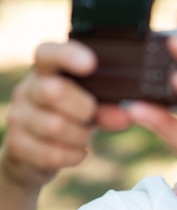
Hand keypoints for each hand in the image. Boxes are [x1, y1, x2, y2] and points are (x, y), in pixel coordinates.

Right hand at [0, 41, 132, 190]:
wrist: (38, 152)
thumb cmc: (73, 117)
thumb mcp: (93, 107)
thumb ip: (109, 106)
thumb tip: (127, 114)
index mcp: (47, 70)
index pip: (48, 53)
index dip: (68, 55)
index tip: (91, 63)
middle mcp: (27, 89)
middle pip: (54, 91)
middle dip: (84, 108)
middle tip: (91, 115)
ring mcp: (18, 116)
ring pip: (55, 126)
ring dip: (81, 136)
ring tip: (84, 135)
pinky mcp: (16, 145)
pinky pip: (51, 153)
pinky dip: (73, 155)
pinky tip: (77, 152)